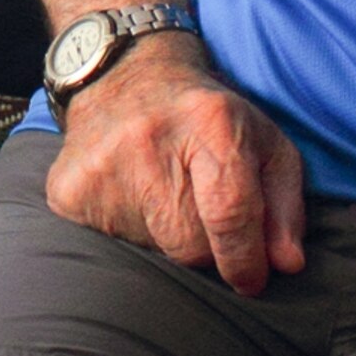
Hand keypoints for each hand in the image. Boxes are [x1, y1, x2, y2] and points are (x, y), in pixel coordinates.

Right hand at [45, 40, 307, 291]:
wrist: (123, 75)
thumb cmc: (208, 119)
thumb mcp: (264, 144)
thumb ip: (285, 207)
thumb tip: (287, 265)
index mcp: (210, 122)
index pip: (230, 214)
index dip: (246, 260)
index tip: (252, 279)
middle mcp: (149, 140)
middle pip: (189, 244)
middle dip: (207, 249)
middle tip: (204, 220)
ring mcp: (101, 166)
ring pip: (151, 249)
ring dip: (167, 240)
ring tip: (165, 198)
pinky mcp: (68, 189)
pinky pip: (110, 244)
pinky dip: (129, 234)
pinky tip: (132, 198)